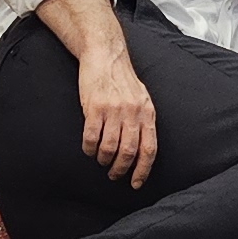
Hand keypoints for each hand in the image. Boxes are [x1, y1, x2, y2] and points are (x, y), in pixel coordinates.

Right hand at [77, 44, 158, 181]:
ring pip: (109, 147)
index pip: (149, 149)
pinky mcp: (95, 107)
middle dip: (121, 169)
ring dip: (104, 159)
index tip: (135, 183)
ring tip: (101, 160)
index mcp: (147, 112)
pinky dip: (89, 148)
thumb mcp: (141, 98)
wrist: (105, 55)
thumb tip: (143, 148)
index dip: (143, 170)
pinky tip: (88, 149)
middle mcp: (133, 113)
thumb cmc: (122, 79)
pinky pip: (91, 137)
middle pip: (129, 152)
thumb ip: (143, 120)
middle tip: (114, 174)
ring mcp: (113, 110)